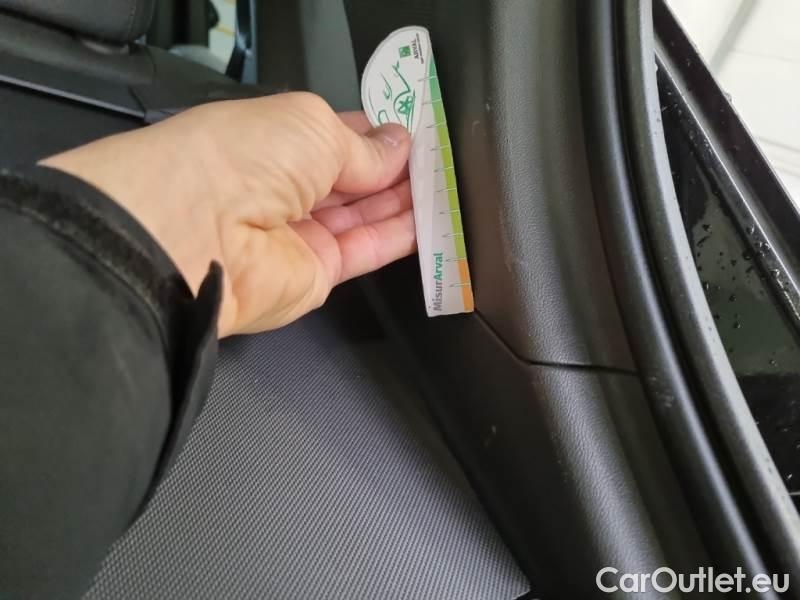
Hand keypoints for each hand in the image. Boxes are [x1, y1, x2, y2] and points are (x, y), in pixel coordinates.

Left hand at [42, 92, 414, 336]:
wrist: (195, 234)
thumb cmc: (240, 159)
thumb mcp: (313, 127)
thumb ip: (363, 145)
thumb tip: (397, 145)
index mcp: (275, 140)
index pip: (338, 136)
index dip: (378, 135)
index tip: (418, 135)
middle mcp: (284, 187)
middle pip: (353, 179)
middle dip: (396, 170)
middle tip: (440, 165)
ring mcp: (299, 233)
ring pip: (363, 217)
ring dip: (404, 202)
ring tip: (445, 190)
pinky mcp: (314, 275)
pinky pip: (365, 253)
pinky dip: (399, 237)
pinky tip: (429, 221)